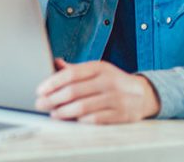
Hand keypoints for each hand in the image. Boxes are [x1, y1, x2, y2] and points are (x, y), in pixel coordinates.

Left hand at [35, 59, 160, 123]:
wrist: (143, 94)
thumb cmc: (113, 81)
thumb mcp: (96, 70)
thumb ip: (75, 69)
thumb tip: (54, 62)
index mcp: (99, 67)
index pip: (71, 74)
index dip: (52, 82)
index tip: (40, 90)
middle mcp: (108, 81)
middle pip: (74, 91)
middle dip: (53, 99)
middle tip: (41, 104)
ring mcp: (116, 98)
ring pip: (83, 107)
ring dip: (64, 112)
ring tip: (53, 113)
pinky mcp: (122, 114)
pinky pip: (96, 119)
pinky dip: (81, 120)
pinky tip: (72, 120)